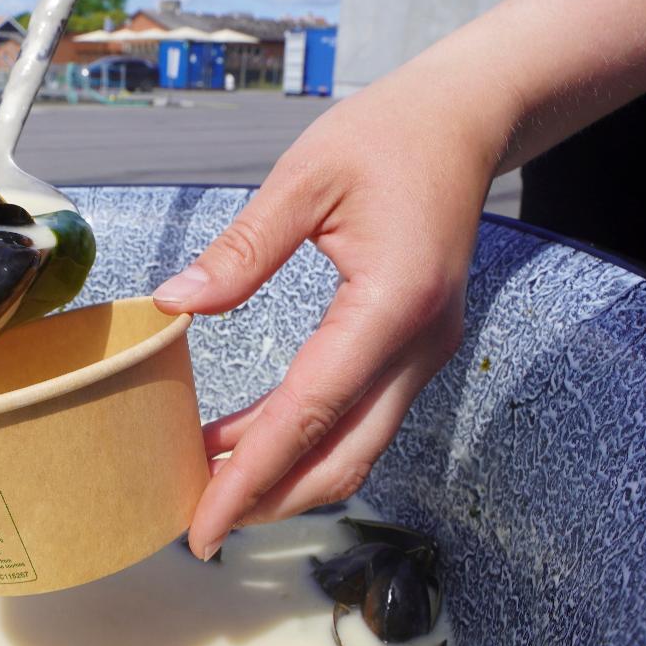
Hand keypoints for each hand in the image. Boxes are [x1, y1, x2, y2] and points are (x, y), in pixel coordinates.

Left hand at [154, 56, 508, 559]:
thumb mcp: (306, 177)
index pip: (309, 413)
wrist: (469, 120)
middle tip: (198, 526)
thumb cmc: (388, 135)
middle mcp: (418, 345)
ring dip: (285, 476)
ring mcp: (423, 353)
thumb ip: (243, 248)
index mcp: (392, 304)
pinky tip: (245, 438)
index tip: (203, 525)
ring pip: (354, 447)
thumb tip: (176, 303)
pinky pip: (358, 416)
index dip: (251, 476)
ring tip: (208, 484)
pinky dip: (303, 440)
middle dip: (270, 500)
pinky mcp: (413, 348)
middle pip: (342, 457)